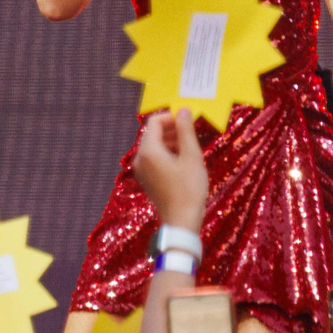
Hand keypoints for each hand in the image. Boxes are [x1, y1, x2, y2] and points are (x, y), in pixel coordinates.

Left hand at [130, 111, 208, 236]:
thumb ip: (186, 130)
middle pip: (153, 133)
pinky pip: (154, 158)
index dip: (171, 117)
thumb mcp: (191, 156)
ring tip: (190, 146)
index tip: (188, 120)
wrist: (181, 221)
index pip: (154, 122)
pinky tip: (183, 160)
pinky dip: (167, 153)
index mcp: (148, 150)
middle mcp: (140, 158)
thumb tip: (183, 110)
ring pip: (154, 146)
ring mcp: (141, 170)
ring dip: (171, 141)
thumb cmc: (189, 189)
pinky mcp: (147, 179)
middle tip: (192, 132)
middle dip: (172, 129)